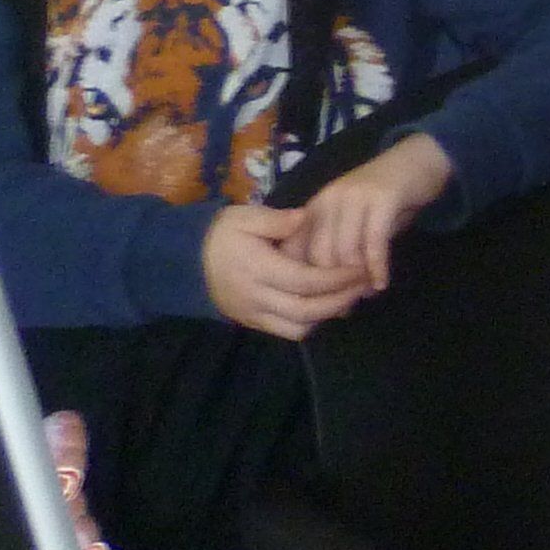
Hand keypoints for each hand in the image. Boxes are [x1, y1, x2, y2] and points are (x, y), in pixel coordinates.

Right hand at [200, 204, 372, 341]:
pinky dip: (309, 323)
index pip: (305, 281)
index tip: (360, 268)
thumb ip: (276, 219)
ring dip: (327, 315)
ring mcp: (252, 314)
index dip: (336, 278)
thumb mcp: (245, 217)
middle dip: (340, 300)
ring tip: (348, 296)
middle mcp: (256, 298)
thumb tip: (306, 218)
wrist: (185, 262)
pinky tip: (324, 306)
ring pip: (297, 327)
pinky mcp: (251, 323)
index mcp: (258, 269)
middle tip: (364, 286)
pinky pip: (285, 332)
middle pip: (306, 310)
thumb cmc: (221, 235)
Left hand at [287, 134, 453, 295]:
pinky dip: (378, 267)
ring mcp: (355, 197)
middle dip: (335, 284)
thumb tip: (332, 294)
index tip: (324, 301)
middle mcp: (329, 201)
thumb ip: (340, 248)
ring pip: (347, 252)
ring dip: (358, 279)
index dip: (309, 281)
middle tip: (350, 301)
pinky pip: (374, 242)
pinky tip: (382, 282)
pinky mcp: (382, 198)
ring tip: (368, 292)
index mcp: (315, 207)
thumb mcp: (355, 221)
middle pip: (321, 256)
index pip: (298, 251)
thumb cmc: (385, 196)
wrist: (420, 159)